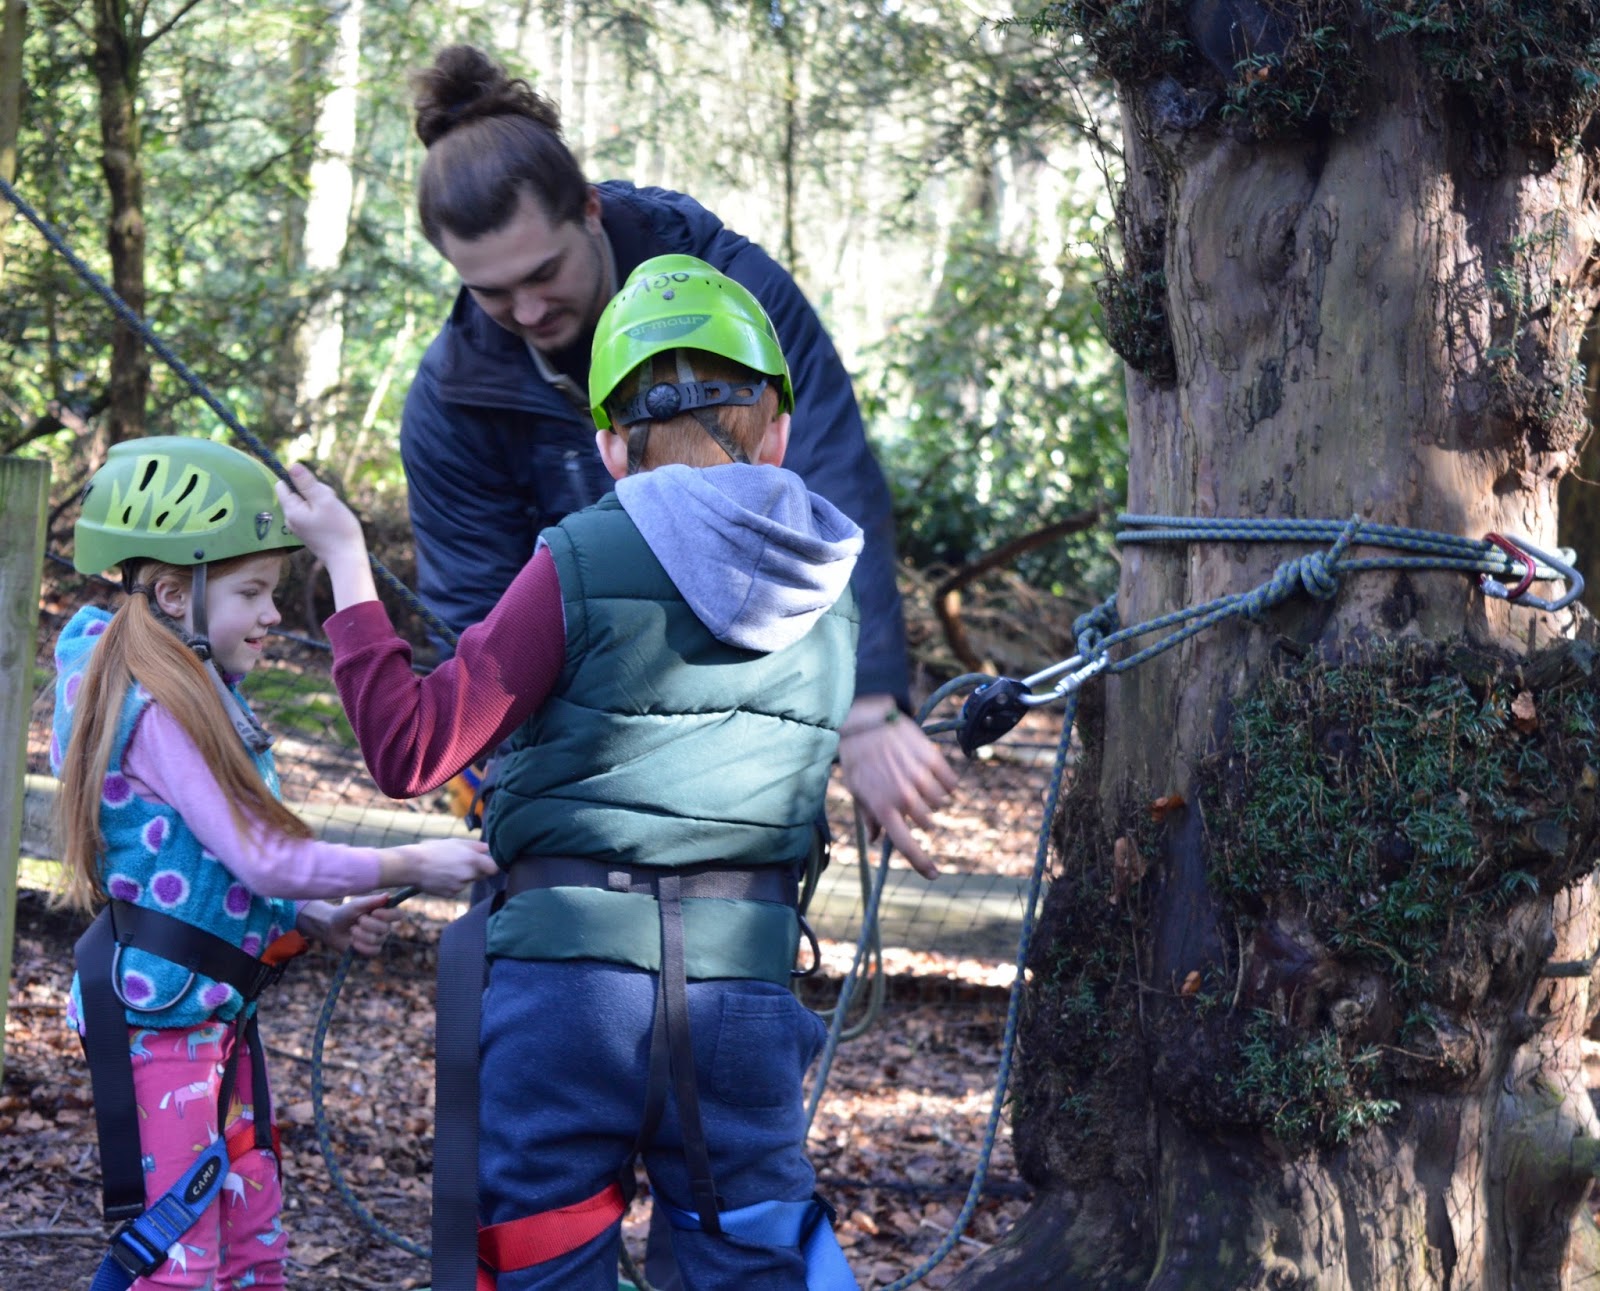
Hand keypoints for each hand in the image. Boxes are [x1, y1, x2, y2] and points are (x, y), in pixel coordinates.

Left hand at [275, 463, 363, 560]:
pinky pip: (313, 513)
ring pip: (307, 502)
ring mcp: (300, 526)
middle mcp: (291, 519)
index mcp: (291, 510)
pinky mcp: (309, 531)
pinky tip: (333, 520)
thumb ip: (307, 483)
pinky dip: (323, 512)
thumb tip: (292, 466)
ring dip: (321, 502)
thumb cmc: (338, 529)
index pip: (282, 485)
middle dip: (314, 491)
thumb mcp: (324, 500)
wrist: (347, 559)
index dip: (298, 481)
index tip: (316, 488)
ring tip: (334, 512)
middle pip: (297, 493)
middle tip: (329, 502)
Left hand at [305, 894, 401, 956]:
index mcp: (384, 913)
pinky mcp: (372, 951)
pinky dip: (360, 946)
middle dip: (366, 924)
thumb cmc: (345, 913)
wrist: (331, 928)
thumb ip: (372, 901)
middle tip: (357, 921)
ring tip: (352, 930)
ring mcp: (379, 940)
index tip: (374, 912)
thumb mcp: (356, 905)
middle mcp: (385, 927)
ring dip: (360, 934)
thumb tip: (387, 896)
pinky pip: (372, 951)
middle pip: (385, 928)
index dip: (388, 915)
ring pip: (376, 940)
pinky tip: (353, 942)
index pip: (398, 915)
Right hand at [382, 837, 496, 895]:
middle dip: (475, 870)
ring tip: (446, 868)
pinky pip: (456, 889)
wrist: (413, 866)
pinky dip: (451, 884)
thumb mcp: (456, 842)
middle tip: (460, 862)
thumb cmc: (434, 850)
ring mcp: (460, 886)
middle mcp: (468, 875)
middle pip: (481, 875)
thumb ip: (475, 846)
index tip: (487, 863)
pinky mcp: (451, 894)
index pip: (494, 868)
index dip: (492, 866)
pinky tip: (441, 876)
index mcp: (472, 860)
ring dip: (462, 877)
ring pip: (467, 882)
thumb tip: (489, 849)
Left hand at [836, 696, 957, 878]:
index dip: (922, 864)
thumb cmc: (858, 758)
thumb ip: (870, 817)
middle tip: (907, 793)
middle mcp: (903, 797)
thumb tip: (876, 839)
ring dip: (932, 795)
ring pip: (940, 803)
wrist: (868, 721)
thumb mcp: (857, 791)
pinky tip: (929, 770)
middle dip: (920, 812)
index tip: (933, 874)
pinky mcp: (933, 760)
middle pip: (927, 821)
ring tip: (915, 777)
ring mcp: (920, 778)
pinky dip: (944, 781)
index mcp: (883, 808)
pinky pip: (951, 784)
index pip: (906, 845)